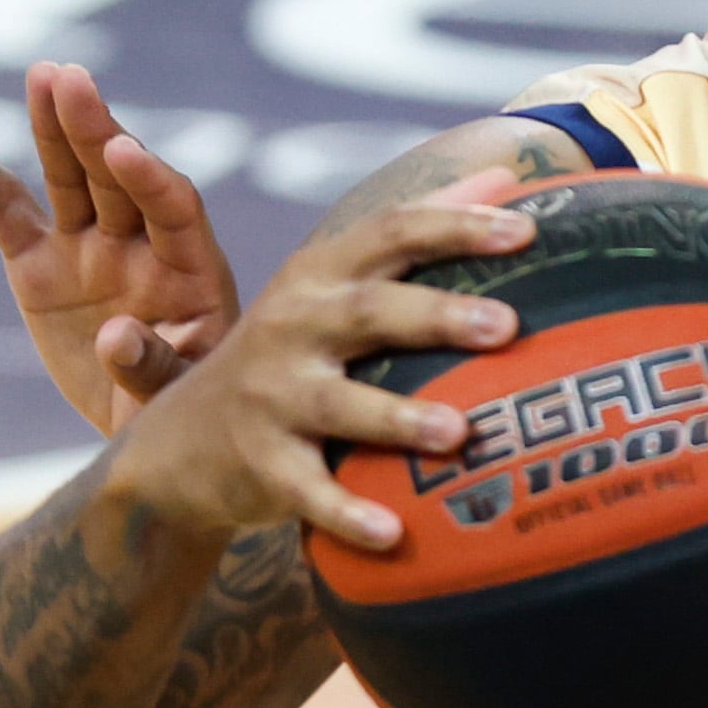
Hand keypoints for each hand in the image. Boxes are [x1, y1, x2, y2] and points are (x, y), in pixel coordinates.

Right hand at [0, 63, 245, 432]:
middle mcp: (141, 244)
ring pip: (69, 177)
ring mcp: (89, 246)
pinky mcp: (39, 262)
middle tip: (71, 80)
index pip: (174, 209)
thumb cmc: (179, 408)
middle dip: (96, 130)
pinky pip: (3, 210)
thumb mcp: (177, 397)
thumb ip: (153, 368)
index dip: (150, 179)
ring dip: (55, 127)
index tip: (123, 151)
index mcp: (192, 269)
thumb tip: (117, 338)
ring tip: (42, 75)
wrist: (144, 423)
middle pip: (118, 178)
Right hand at [103, 169, 531, 549]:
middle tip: (507, 326)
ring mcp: (272, 396)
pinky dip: (348, 513)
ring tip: (459, 432)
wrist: (181, 444)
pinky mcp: (261, 463)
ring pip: (339, 403)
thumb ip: (416, 232)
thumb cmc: (294, 354)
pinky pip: (309, 489)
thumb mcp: (335, 287)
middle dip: (437, 315)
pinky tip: (395, 535)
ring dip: (398, 416)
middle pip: (370, 311)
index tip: (527, 230)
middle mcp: (293, 325)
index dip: (455, 226)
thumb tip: (508, 172)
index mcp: (321, 275)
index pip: (391, 233)